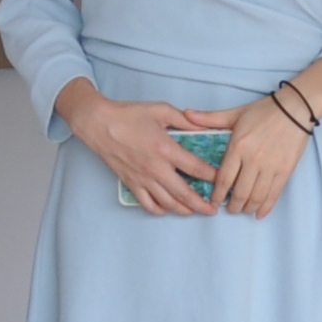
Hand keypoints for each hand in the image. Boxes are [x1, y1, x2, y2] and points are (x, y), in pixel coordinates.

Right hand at [63, 84, 218, 216]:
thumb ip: (184, 120)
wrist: (98, 123)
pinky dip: (160, 210)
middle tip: (213, 209)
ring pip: (167, 203)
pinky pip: (147, 204)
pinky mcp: (131, 183)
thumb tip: (202, 125)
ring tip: (194, 211)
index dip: (212, 177)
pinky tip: (168, 208)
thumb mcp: (160, 110)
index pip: (196, 168)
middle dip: (201, 204)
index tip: (222, 181)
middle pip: (184, 193)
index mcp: (165, 149)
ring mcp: (142, 178)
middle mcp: (156, 168)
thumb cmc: (128, 115)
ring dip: (184, 210)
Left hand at [195, 97, 309, 218]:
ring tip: (243, 209)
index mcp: (238, 146)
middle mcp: (253, 160)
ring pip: (256, 196)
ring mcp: (271, 167)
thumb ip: (210, 118)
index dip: (217, 194)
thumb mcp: (235, 113)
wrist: (295, 108)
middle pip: (240, 192)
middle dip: (233, 205)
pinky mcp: (285, 170)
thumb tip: (186, 114)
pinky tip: (260, 213)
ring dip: (247, 207)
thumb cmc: (264, 110)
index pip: (224, 178)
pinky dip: (266, 207)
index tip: (213, 201)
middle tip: (229, 209)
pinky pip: (274, 194)